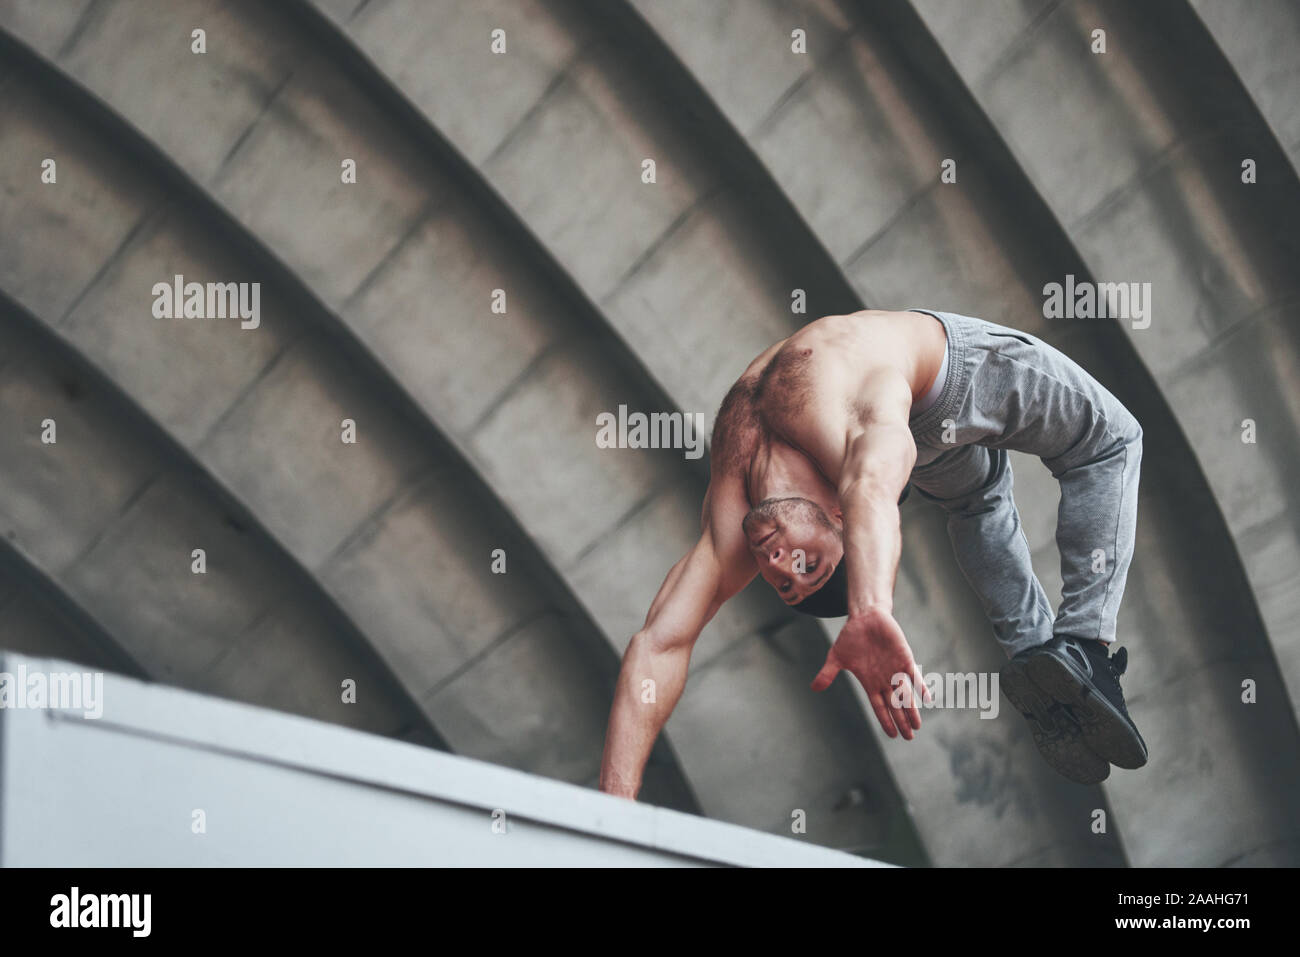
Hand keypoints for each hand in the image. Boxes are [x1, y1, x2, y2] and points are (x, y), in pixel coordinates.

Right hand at [811, 607, 929, 739]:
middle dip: (901, 721)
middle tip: (909, 737)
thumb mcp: (836, 657)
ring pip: (905, 695)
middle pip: (894, 705)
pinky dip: (920, 686)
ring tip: (917, 726)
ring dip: (911, 710)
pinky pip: (914, 675)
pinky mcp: (904, 658)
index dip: (885, 721)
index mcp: (870, 683)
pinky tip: (927, 698)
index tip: (893, 736)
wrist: (865, 618)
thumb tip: (814, 688)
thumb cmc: (851, 638)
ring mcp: (896, 670)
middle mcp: (885, 680)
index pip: (879, 706)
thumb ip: (828, 674)